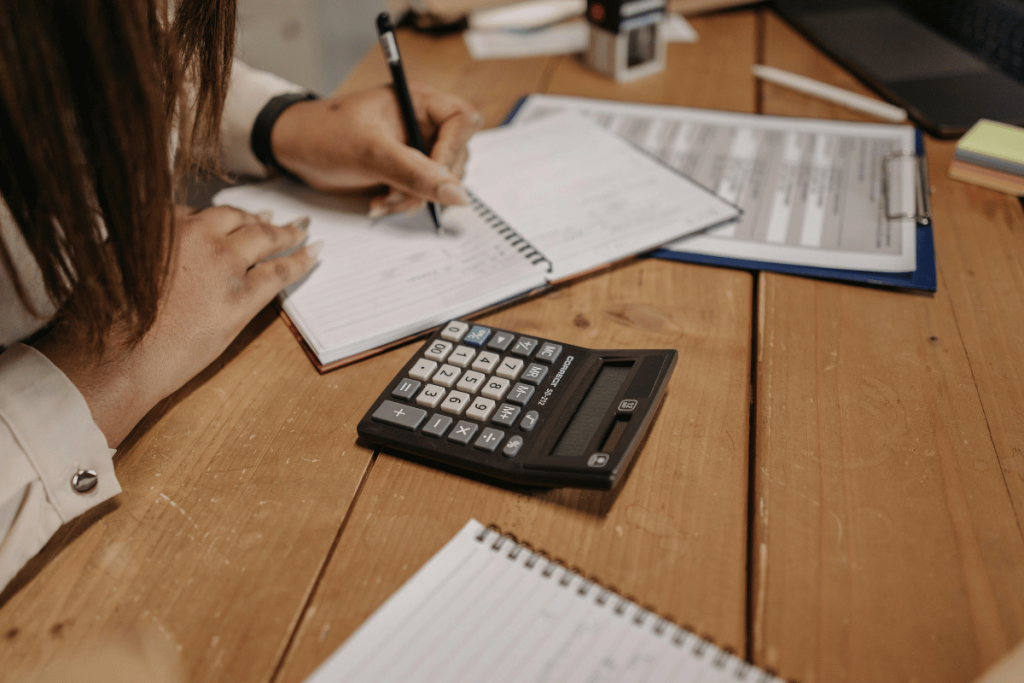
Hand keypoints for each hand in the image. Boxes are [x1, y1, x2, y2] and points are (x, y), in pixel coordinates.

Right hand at [35, 206, 317, 446]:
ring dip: (285, 233)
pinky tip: (314, 253)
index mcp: (159, 222)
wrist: (115, 355)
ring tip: (300, 231)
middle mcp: (195, 234)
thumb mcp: (110, 264)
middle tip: (270, 219)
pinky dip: (301, 260)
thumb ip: (141, 248)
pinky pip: (280, 271)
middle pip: (235, 218)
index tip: (226, 220)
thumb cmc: (102, 319)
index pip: (197, 213)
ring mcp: (222, 263)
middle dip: (254, 218)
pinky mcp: (242, 296)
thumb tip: (158, 249)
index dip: (216, 220)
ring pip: (264, 237)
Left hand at [269, 81, 482, 215]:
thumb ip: (416, 174)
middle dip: (429, 183)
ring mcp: (414, 147)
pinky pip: (422, 192)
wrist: (291, 151)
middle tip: (398, 194)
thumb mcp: (370, 153)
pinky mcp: (405, 170)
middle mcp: (421, 122)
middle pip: (455, 156)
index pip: (462, 120)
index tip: (434, 176)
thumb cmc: (322, 134)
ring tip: (383, 201)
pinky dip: (404, 203)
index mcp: (417, 100)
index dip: (453, 150)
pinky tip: (379, 203)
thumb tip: (458, 195)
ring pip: (441, 181)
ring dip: (414, 198)